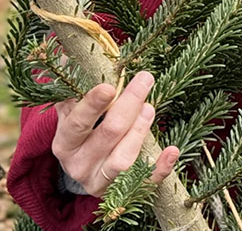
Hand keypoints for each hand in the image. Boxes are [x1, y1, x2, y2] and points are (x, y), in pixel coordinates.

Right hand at [51, 71, 178, 196]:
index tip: (110, 85)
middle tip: (145, 79)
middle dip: (129, 104)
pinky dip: (160, 168)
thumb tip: (68, 53)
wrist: (88, 169)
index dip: (92, 105)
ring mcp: (102, 181)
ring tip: (150, 107)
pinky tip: (172, 150)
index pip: (76, 124)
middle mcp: (80, 165)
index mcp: (65, 143)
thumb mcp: (75, 113)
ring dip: (140, 129)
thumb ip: (75, 88)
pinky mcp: (124, 191)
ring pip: (123, 159)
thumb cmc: (86, 131)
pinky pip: (145, 183)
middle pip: (108, 135)